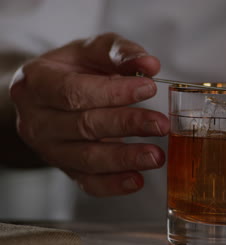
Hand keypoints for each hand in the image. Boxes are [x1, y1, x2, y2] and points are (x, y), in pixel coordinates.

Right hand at [9, 33, 168, 196]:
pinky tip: (137, 180)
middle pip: (84, 126)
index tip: (148, 88)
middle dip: (127, 125)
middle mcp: (36, 119)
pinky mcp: (65, 169)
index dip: (112, 92)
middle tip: (160, 125)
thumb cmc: (74, 69)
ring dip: (125, 158)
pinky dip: (114, 184)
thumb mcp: (93, 50)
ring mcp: (49, 149)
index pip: (73, 91)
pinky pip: (88, 182)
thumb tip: (149, 64)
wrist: (53, 95)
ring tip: (156, 155)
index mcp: (36, 83)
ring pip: (87, 159)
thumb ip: (120, 52)